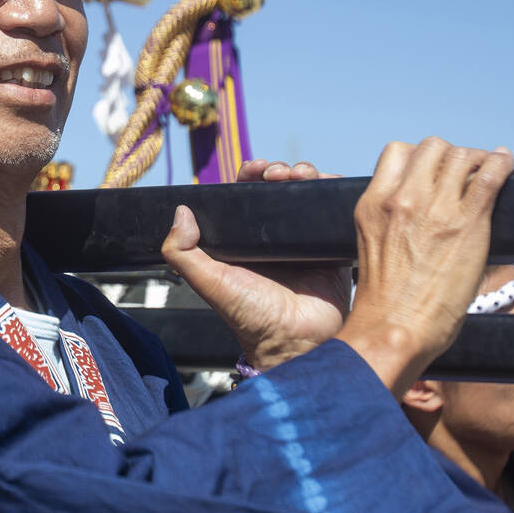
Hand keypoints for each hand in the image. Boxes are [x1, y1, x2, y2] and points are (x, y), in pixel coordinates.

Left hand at [162, 157, 349, 370]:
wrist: (295, 344)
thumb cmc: (251, 318)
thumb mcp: (209, 283)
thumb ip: (183, 253)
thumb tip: (180, 211)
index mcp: (246, 241)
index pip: (247, 196)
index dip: (251, 176)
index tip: (255, 168)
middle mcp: (274, 238)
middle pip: (279, 190)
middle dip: (280, 171)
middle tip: (279, 173)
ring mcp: (303, 242)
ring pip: (306, 196)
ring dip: (306, 177)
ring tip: (302, 175)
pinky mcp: (330, 249)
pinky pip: (333, 214)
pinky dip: (332, 194)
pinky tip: (328, 186)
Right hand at [337, 138, 513, 398]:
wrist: (395, 327)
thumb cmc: (384, 298)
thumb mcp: (370, 242)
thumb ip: (388, 218)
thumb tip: (414, 211)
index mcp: (374, 202)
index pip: (397, 151)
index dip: (419, 157)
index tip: (433, 172)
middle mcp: (403, 197)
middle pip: (431, 147)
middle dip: (449, 156)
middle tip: (462, 174)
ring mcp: (435, 208)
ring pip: (461, 156)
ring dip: (476, 160)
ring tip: (485, 173)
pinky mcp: (467, 223)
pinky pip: (489, 175)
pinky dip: (500, 164)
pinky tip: (505, 163)